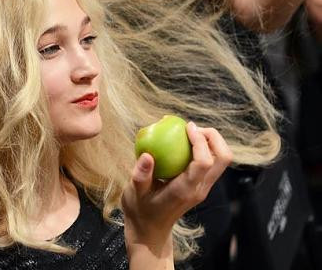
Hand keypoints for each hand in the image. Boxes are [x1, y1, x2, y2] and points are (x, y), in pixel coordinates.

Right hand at [121, 123, 232, 246]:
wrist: (150, 230)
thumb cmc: (140, 211)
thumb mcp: (134, 193)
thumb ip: (140, 175)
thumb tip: (147, 154)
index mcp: (185, 190)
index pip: (204, 162)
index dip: (199, 141)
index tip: (186, 127)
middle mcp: (199, 188)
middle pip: (223, 158)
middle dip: (213, 137)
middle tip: (191, 127)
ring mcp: (202, 188)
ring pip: (222, 160)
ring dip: (211, 141)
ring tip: (188, 132)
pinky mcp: (201, 185)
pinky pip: (211, 162)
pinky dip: (204, 148)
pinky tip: (183, 142)